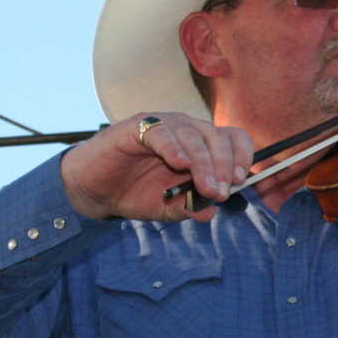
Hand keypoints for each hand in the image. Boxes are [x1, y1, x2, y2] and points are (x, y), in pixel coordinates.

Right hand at [61, 113, 253, 221]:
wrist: (96, 190)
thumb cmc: (137, 193)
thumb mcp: (169, 208)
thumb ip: (190, 208)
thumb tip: (210, 212)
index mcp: (201, 145)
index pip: (232, 139)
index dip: (241, 156)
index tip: (239, 181)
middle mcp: (186, 130)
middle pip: (217, 136)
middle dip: (224, 165)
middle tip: (221, 192)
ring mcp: (163, 125)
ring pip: (193, 135)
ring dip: (204, 163)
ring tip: (206, 188)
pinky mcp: (138, 126)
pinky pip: (161, 131)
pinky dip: (173, 147)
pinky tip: (179, 164)